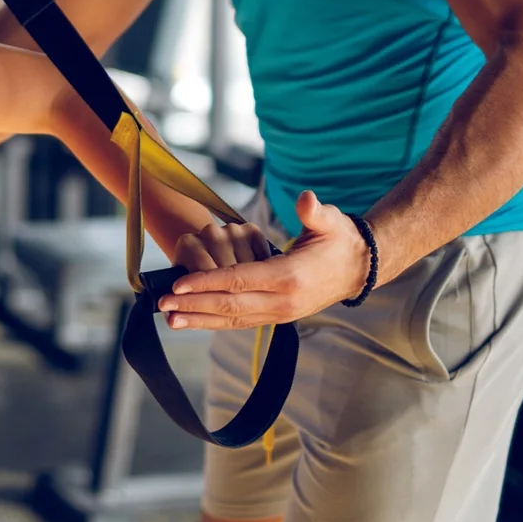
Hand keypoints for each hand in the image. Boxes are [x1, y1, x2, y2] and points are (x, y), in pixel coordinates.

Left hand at [159, 190, 370, 329]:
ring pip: (232, 318)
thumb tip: (307, 199)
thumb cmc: (339, 241)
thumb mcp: (331, 221)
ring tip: (170, 319)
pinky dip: (215, 322)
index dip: (207, 282)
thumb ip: (315, 212)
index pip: (239, 280)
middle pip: (230, 304)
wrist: (358, 269)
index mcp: (290, 276)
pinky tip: (193, 321)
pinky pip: (240, 321)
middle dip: (194, 305)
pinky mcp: (276, 316)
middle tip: (163, 304)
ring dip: (199, 319)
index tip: (179, 284)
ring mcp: (279, 313)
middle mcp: (282, 301)